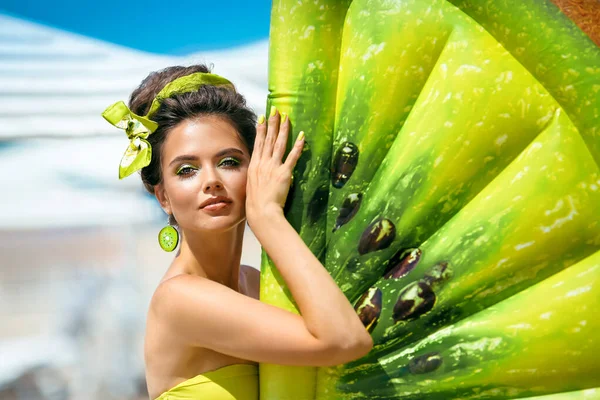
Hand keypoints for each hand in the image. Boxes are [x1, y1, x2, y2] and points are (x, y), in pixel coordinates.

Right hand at [246, 107, 304, 224]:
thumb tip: (258, 171)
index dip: (261, 129)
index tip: (263, 118)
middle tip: (276, 110)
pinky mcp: (284, 173)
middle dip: (273, 123)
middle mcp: (263, 163)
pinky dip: (298, 146)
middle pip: (269, 139)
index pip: (258, 143)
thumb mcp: (251, 185)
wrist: (261, 211)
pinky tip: (302, 136)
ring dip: (284, 129)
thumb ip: (256, 175)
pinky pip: (292, 157)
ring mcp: (273, 167)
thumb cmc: (255, 203)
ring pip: (279, 144)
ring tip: (287, 117)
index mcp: (255, 166)